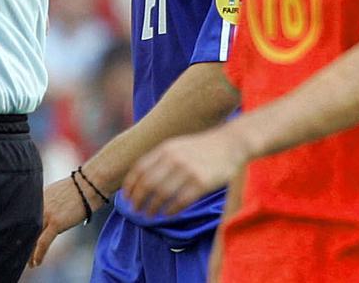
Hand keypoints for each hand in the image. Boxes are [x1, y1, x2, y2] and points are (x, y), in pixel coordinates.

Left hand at [29, 176, 96, 267]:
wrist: (90, 183)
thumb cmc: (80, 187)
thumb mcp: (58, 192)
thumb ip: (50, 201)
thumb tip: (51, 212)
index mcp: (38, 197)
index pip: (25, 216)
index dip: (21, 230)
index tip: (19, 239)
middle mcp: (39, 204)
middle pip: (26, 228)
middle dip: (23, 242)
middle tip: (20, 254)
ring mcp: (47, 213)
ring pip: (32, 237)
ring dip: (29, 252)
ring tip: (28, 263)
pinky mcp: (56, 222)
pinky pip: (43, 241)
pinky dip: (38, 253)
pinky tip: (36, 262)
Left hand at [122, 125, 249, 217]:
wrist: (231, 144)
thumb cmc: (203, 147)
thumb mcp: (178, 146)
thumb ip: (161, 158)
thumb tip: (142, 178)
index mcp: (166, 149)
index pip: (139, 169)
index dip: (130, 185)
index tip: (127, 197)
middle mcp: (174, 159)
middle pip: (147, 183)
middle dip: (138, 199)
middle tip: (135, 210)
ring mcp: (188, 170)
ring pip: (162, 194)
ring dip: (152, 207)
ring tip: (149, 215)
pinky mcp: (202, 183)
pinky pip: (181, 201)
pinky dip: (171, 210)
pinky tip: (168, 214)